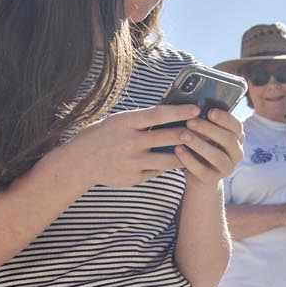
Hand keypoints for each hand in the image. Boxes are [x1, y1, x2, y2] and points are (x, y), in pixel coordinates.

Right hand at [66, 103, 204, 187]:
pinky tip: (175, 160)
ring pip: (170, 159)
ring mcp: (133, 162)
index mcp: (125, 122)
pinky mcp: (135, 178)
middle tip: (205, 129)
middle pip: (169, 138)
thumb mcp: (118, 121)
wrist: (80, 162)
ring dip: (185, 153)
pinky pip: (159, 170)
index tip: (197, 109)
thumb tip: (171, 114)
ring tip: (196, 147)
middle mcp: (130, 142)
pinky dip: (167, 165)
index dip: (180, 111)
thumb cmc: (103, 135)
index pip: (158, 114)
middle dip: (190, 133)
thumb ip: (141, 120)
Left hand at [175, 107, 244, 185]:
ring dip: (200, 144)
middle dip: (209, 129)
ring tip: (183, 135)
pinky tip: (178, 150)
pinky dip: (189, 160)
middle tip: (191, 121)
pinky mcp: (213, 180)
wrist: (198, 177)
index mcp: (237, 138)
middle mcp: (236, 153)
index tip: (210, 111)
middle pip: (228, 140)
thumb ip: (205, 121)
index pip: (237, 126)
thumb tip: (192, 103)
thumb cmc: (200, 147)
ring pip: (217, 156)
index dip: (225, 118)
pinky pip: (202, 170)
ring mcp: (226, 168)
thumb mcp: (205, 134)